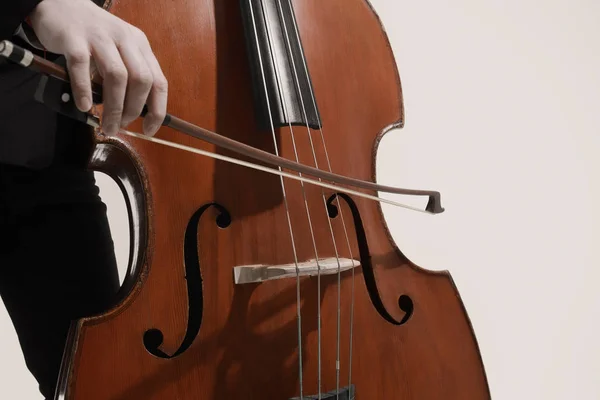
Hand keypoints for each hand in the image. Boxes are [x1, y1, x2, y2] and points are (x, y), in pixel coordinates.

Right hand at [28, 0, 167, 135]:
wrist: (60, 3)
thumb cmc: (93, 36)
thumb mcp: (120, 50)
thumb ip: (129, 76)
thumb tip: (134, 114)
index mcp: (140, 45)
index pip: (158, 81)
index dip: (157, 110)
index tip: (149, 130)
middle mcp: (124, 39)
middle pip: (141, 80)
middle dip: (134, 110)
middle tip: (121, 126)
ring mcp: (99, 37)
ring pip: (117, 76)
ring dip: (114, 107)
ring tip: (106, 125)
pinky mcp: (73, 38)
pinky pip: (82, 67)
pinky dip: (85, 90)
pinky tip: (85, 106)